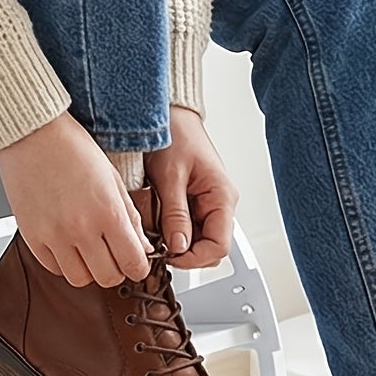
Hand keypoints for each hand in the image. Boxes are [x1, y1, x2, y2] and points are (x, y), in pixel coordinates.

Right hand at [0, 111, 151, 286]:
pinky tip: (66, 242)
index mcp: (108, 212)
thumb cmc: (72, 147)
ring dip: (88, 268)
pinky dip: (63, 261)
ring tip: (88, 249)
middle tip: (113, 254)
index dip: (139, 266)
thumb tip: (142, 247)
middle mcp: (81, 229)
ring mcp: (54, 235)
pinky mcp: (31, 236)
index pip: (133, 263)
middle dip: (116, 269)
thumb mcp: (113, 178)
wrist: (32, 133)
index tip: (136, 261)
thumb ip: (130, 216)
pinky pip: (53, 267)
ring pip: (79, 279)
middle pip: (108, 277)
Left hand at [143, 105, 237, 268]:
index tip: (169, 257)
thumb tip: (179, 247)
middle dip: (184, 253)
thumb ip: (175, 214)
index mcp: (221, 197)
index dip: (194, 258)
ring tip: (153, 232)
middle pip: (209, 247)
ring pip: (196, 240)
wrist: (171, 117)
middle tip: (158, 249)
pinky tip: (155, 223)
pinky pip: (186, 227)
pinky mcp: (193, 203)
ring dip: (175, 242)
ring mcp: (206, 205)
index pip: (219, 245)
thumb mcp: (170, 176)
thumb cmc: (176, 135)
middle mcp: (218, 204)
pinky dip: (170, 230)